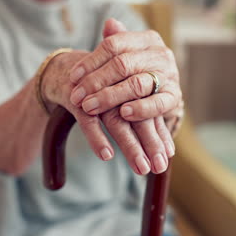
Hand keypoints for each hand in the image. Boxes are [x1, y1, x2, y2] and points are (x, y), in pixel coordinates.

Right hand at [41, 48, 172, 174]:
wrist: (66, 68)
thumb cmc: (105, 88)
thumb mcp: (128, 100)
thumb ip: (148, 121)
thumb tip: (169, 151)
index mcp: (138, 81)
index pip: (154, 109)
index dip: (160, 134)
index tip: (167, 156)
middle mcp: (121, 84)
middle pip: (140, 115)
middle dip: (150, 142)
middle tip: (158, 167)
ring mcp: (99, 89)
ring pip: (117, 118)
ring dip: (130, 145)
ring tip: (140, 168)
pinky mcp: (78, 95)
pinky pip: (88, 118)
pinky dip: (97, 137)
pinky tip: (107, 155)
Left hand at [68, 19, 182, 124]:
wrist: (165, 92)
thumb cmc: (139, 71)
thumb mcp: (128, 54)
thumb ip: (116, 42)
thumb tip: (109, 23)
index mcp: (147, 39)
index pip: (114, 45)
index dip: (91, 61)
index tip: (72, 77)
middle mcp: (160, 54)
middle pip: (122, 64)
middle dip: (95, 82)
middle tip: (76, 97)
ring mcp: (169, 75)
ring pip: (136, 84)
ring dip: (110, 97)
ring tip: (90, 107)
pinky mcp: (174, 97)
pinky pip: (157, 103)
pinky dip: (140, 109)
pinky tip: (123, 113)